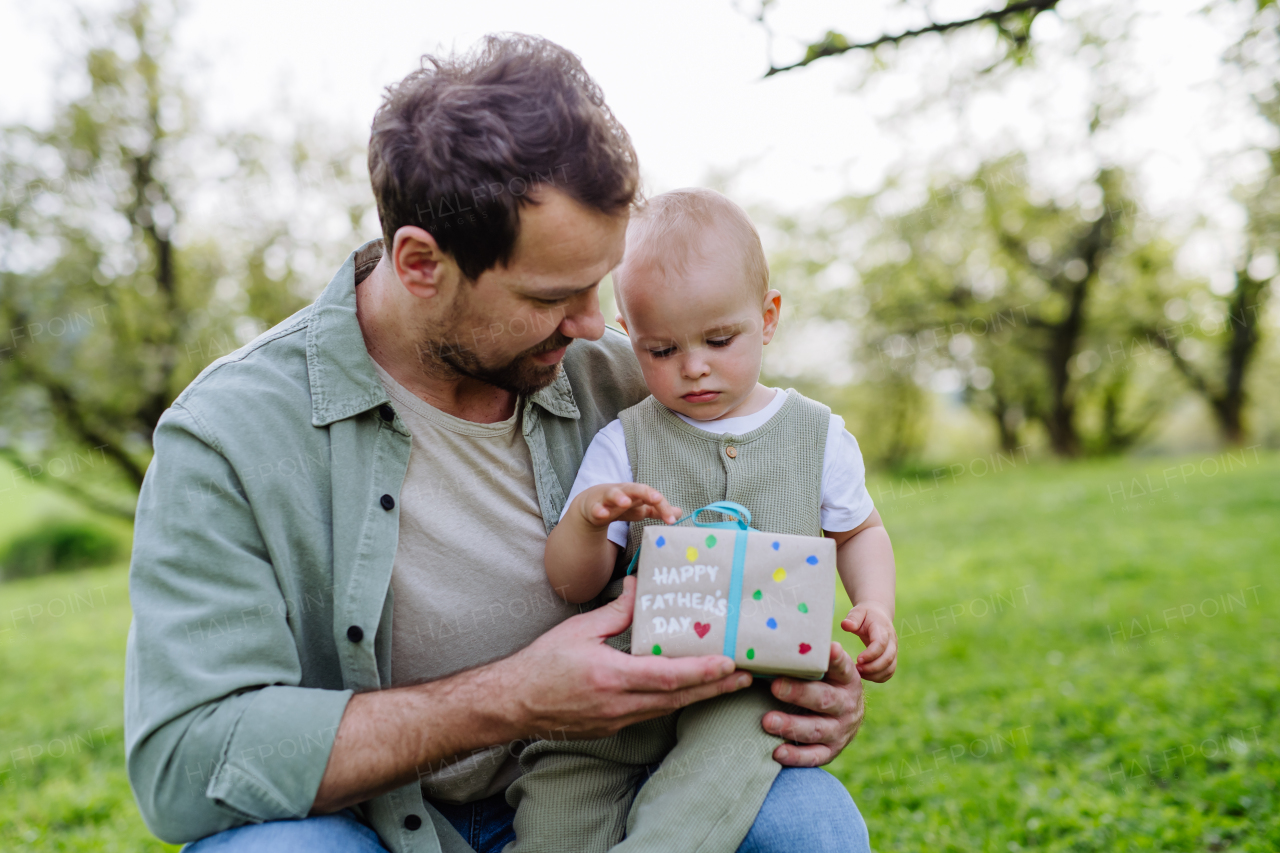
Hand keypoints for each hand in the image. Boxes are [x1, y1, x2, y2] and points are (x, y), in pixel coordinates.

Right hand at [504, 576, 750, 739]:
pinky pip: (651, 713)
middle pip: (677, 699)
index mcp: (611, 676)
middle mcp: (618, 704)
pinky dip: (674, 702)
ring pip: (667, 709)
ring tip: (727, 683)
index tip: (728, 663)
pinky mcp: (612, 728)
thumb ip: (615, 611)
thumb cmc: (541, 664)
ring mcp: (616, 720)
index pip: (666, 677)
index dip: (701, 671)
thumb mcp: (579, 630)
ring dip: (699, 695)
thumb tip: (638, 585)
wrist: (513, 704)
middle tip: (746, 676)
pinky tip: (688, 691)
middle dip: (714, 687)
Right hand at [576, 483, 680, 527]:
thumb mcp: (640, 508)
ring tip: (626, 503)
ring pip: (613, 495)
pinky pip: (596, 508)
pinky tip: (602, 514)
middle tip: (657, 499)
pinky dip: (598, 510)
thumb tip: (679, 513)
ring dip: (620, 498)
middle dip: (646, 493)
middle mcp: (623, 492)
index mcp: (637, 493)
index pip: (653, 496)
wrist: (592, 505)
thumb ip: (658, 511)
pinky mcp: (594, 508)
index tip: (672, 520)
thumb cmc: (621, 504)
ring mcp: (607, 499)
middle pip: (636, 489)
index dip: (663, 507)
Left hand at [762, 643, 864, 765]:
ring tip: (767, 721)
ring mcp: (841, 730)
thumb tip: (776, 641)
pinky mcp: (832, 751)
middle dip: (799, 693)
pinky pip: (814, 756)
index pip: (842, 667)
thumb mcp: (827, 669)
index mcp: (847, 679)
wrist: (847, 715)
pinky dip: (796, 756)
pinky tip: (776, 752)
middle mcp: (847, 705)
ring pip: (816, 730)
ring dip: (791, 726)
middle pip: (824, 700)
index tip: (827, 649)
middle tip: (775, 686)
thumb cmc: (825, 683)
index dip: (835, 659)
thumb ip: (810, 659)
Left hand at [841, 601, 896, 681]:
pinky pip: (889, 672)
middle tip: (857, 669)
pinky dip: (879, 677)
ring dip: (875, 674)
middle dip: (872, 667)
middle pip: (888, 658)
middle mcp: (892, 641)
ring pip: (890, 668)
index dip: (870, 654)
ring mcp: (894, 650)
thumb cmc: (865, 614)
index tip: (857, 659)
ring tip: (860, 672)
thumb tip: (845, 625)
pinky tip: (865, 675)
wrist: (878, 615)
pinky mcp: (892, 658)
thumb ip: (852, 618)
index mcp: (882, 629)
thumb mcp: (858, 612)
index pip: (881, 644)